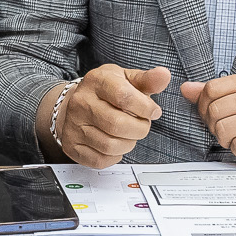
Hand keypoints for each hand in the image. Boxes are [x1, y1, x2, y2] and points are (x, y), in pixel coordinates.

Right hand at [45, 64, 169, 167]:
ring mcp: (74, 126)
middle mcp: (81, 103)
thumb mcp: (125, 79)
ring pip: (110, 145)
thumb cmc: (104, 92)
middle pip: (117, 124)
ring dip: (129, 143)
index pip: (124, 96)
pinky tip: (116, 144)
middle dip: (139, 128)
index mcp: (96, 81)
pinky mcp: (72, 146)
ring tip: (130, 134)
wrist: (73, 104)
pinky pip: (100, 160)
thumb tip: (164, 75)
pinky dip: (115, 156)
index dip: (145, 108)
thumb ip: (147, 79)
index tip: (154, 111)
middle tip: (143, 125)